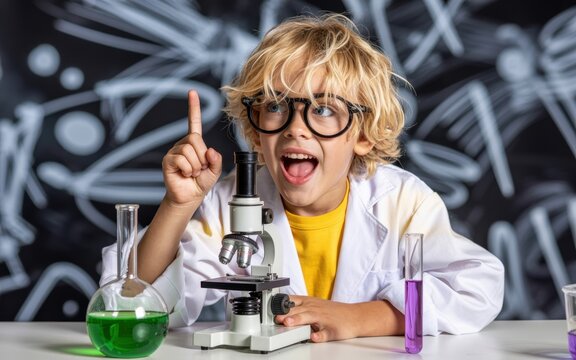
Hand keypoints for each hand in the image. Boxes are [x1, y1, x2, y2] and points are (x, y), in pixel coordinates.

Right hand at [162, 90, 221, 206]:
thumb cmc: (201, 182)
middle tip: (200, 168)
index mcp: (195, 143)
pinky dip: (188, 170)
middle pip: (196, 139)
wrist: (189, 197)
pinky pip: (182, 160)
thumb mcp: (215, 171)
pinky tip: (185, 174)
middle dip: (202, 157)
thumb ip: (217, 160)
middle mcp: (183, 144)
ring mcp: (175, 151)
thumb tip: (210, 151)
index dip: (193, 108)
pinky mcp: (168, 160)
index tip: (192, 92)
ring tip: (192, 173)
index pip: (194, 122)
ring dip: (196, 166)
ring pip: (189, 151)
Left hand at [275, 296, 403, 342]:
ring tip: (289, 324)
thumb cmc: (332, 311)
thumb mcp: (314, 304)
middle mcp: (315, 309)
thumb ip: (297, 306)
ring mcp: (324, 319)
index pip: (292, 301)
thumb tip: (278, 310)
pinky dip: (319, 335)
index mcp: (309, 303)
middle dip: (287, 314)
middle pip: (298, 310)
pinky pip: (325, 333)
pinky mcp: (332, 330)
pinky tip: (314, 337)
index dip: (281, 304)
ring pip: (309, 319)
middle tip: (277, 318)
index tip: (270, 308)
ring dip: (299, 320)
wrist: (355, 316)